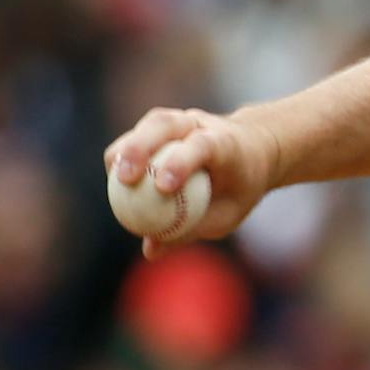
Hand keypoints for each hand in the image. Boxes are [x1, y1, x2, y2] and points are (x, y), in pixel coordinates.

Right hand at [102, 108, 278, 259]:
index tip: (162, 188)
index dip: (180, 162)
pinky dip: (127, 150)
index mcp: (226, 143)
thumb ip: (191, 229)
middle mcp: (202, 124)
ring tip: (115, 177)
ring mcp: (183, 119)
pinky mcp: (166, 123)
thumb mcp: (228, 214)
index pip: (201, 145)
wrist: (254, 151)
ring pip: (152, 123)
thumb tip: (150, 250)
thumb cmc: (241, 188)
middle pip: (167, 123)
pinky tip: (116, 175)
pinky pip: (141, 133)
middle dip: (141, 147)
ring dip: (128, 147)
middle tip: (124, 179)